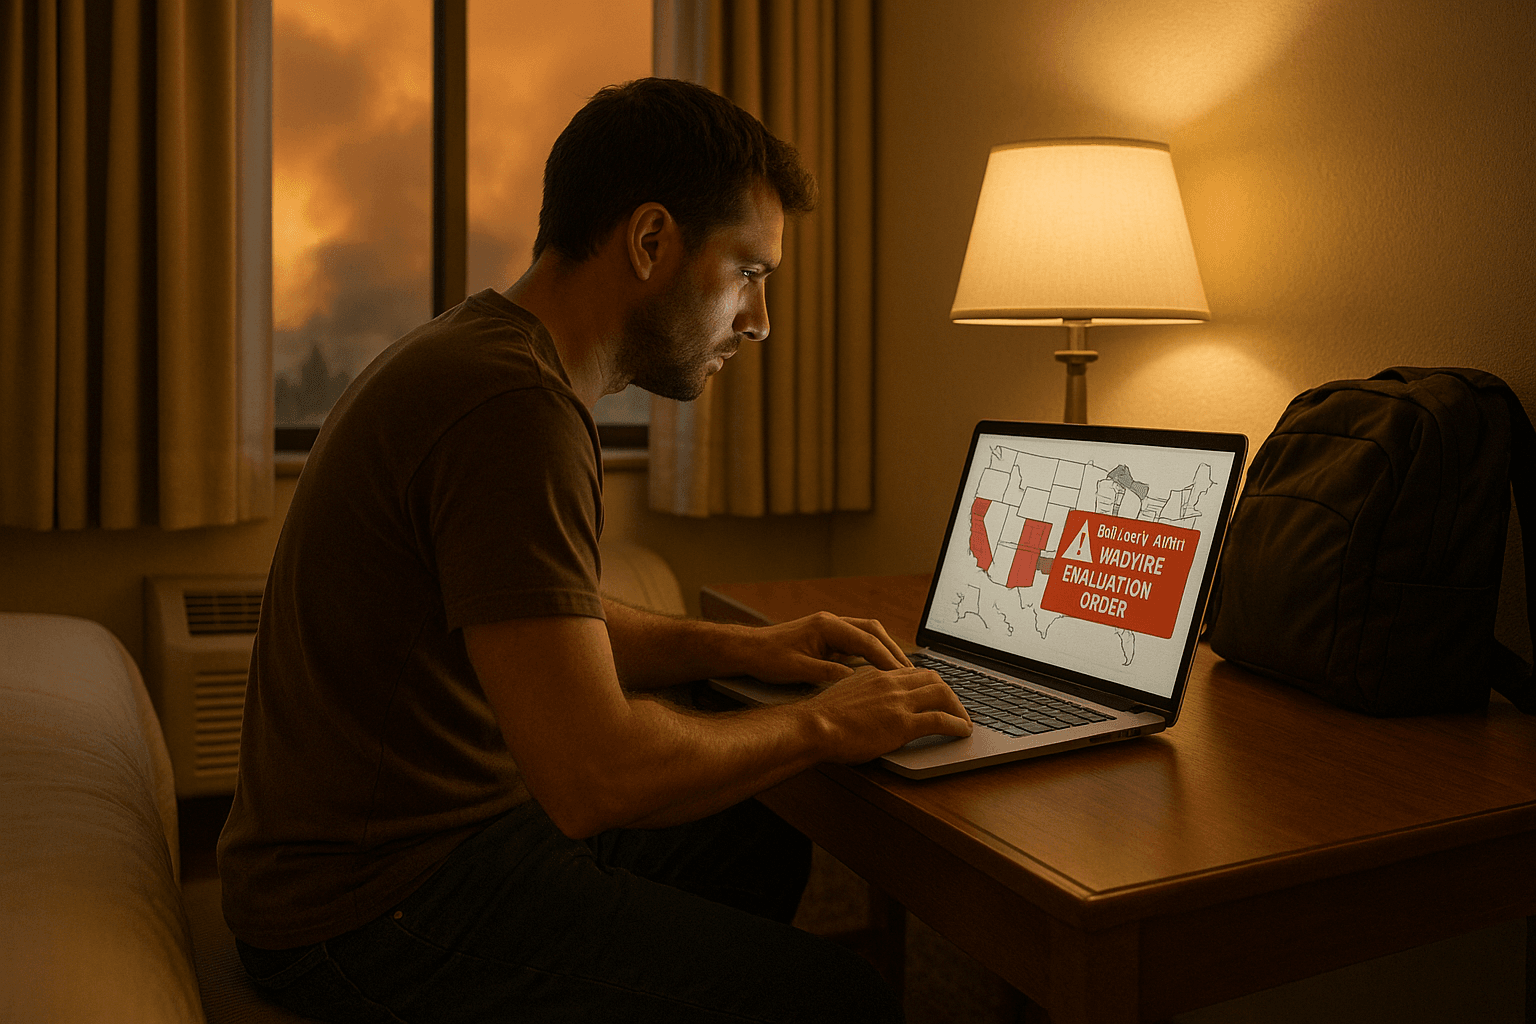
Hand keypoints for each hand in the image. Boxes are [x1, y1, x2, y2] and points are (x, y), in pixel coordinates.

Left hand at [735, 611, 914, 684]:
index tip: (901, 675)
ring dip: (885, 650)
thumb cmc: (768, 658)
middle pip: (873, 631)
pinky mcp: (828, 637)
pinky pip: (858, 641)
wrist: (748, 649)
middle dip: (893, 651)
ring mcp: (831, 628)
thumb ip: (825, 673)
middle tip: (910, 672)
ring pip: (868, 634)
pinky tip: (880, 670)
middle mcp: (832, 622)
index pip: (866, 640)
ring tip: (901, 672)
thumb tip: (852, 679)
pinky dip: (873, 653)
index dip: (886, 659)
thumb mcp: (795, 670)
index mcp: (826, 626)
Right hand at [804, 664, 971, 762]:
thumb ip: (862, 692)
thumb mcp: (845, 694)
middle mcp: (891, 683)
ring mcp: (898, 702)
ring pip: (943, 695)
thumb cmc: (822, 717)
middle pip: (933, 679)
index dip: (931, 684)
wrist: (812, 727)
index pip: (914, 672)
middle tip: (955, 708)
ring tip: (964, 722)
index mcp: (877, 675)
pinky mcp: (903, 724)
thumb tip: (869, 702)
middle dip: (950, 693)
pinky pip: (940, 720)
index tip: (937, 695)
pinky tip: (962, 732)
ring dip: (959, 709)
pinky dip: (956, 725)